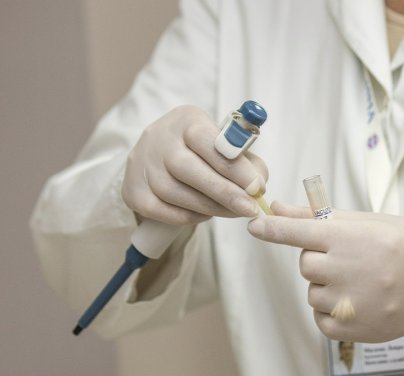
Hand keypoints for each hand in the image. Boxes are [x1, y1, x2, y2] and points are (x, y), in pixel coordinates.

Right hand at [122, 105, 267, 224]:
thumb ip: (248, 163)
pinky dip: (187, 216)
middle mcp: (159, 138)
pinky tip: (205, 215)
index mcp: (186, 120)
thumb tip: (258, 187)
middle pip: (188, 168)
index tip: (256, 187)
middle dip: (224, 192)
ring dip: (210, 207)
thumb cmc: (203, 151)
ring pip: (174, 192)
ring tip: (233, 212)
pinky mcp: (133, 190)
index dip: (234, 166)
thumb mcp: (226, 145)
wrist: (159, 155)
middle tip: (249, 208)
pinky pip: (161, 210)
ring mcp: (142, 164)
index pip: (208, 141)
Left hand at [248, 202, 403, 342]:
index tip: (254, 225)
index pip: (297, 232)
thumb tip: (278, 208)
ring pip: (313, 293)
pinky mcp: (354, 330)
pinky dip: (332, 312)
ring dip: (328, 287)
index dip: (272, 229)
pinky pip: (321, 319)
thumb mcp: (370, 222)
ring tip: (363, 282)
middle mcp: (347, 270)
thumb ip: (320, 218)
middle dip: (322, 259)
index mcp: (350, 238)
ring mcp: (350, 303)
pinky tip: (359, 302)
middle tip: (353, 259)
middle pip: (306, 264)